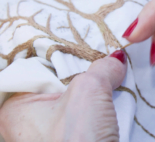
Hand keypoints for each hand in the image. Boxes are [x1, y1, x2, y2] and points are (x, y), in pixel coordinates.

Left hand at [0, 50, 126, 141]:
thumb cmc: (79, 140)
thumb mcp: (89, 92)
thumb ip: (101, 68)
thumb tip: (116, 60)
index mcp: (16, 108)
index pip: (37, 67)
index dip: (62, 52)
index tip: (86, 43)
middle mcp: (30, 121)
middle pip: (59, 82)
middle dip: (83, 70)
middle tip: (104, 59)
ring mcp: (53, 133)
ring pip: (76, 98)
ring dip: (96, 88)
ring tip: (113, 75)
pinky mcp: (76, 139)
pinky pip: (87, 113)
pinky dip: (101, 105)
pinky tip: (114, 98)